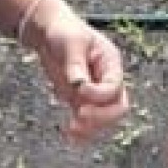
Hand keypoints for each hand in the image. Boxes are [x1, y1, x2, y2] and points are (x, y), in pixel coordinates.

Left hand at [31, 5, 129, 143]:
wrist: (49, 32)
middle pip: (117, 108)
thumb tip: (79, 85)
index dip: (98, 94)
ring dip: (90, 128)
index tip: (78, 90)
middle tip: (80, 116)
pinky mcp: (80, 100)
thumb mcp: (70, 42)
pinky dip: (81, 132)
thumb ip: (76, 64)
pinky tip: (68, 137)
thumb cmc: (63, 31)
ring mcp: (95, 93)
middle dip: (101, 116)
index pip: (114, 87)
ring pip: (103, 119)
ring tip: (70, 129)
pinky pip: (87, 122)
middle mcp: (107, 80)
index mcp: (111, 63)